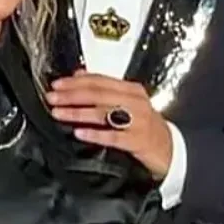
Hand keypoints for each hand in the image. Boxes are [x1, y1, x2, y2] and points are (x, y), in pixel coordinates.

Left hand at [46, 71, 172, 180]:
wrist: (170, 149)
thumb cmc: (146, 126)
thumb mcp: (128, 102)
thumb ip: (104, 89)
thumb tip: (79, 74)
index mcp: (131, 90)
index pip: (100, 81)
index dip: (76, 81)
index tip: (57, 84)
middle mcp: (135, 102)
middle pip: (98, 94)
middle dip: (71, 95)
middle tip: (52, 98)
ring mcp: (137, 121)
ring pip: (103, 112)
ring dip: (77, 112)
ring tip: (59, 113)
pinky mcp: (138, 140)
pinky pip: (113, 136)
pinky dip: (95, 133)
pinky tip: (80, 133)